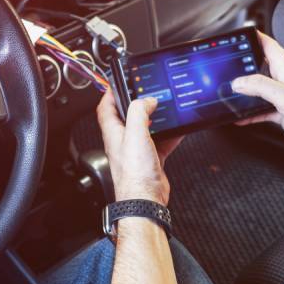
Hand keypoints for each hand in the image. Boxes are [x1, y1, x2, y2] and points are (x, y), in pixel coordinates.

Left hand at [97, 90, 182, 204]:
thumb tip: (147, 100)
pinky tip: (177, 130)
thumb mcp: (135, 134)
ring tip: (164, 108)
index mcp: (114, 133)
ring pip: (145, 128)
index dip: (110, 93)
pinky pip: (160, 142)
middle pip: (127, 116)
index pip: (106, 108)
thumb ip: (139, 112)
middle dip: (136, 104)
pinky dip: (169, 135)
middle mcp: (123, 141)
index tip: (119, 83)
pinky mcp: (151, 159)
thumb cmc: (134, 174)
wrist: (145, 200)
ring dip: (154, 118)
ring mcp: (137, 151)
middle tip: (146, 93)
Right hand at [231, 32, 283, 162]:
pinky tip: (239, 116)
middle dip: (243, 65)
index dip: (254, 37)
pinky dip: (248, 112)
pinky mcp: (281, 111)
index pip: (268, 45)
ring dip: (244, 91)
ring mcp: (282, 96)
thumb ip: (260, 86)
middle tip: (227, 66)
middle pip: (259, 66)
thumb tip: (238, 82)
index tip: (240, 34)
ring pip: (257, 89)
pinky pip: (259, 109)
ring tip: (228, 92)